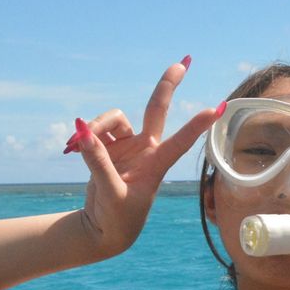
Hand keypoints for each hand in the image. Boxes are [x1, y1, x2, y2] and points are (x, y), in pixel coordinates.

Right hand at [70, 58, 220, 256]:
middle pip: (156, 109)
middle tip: (183, 62)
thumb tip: (83, 131)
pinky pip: (94, 129)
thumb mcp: (110, 193)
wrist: (105, 227)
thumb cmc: (118, 217)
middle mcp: (146, 150)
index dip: (197, 125)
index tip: (218, 108)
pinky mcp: (109, 147)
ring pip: (113, 118)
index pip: (180, 141)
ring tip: (75, 146)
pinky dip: (83, 135)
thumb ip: (98, 162)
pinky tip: (71, 149)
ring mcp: (128, 146)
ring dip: (95, 125)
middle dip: (167, 85)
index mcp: (156, 165)